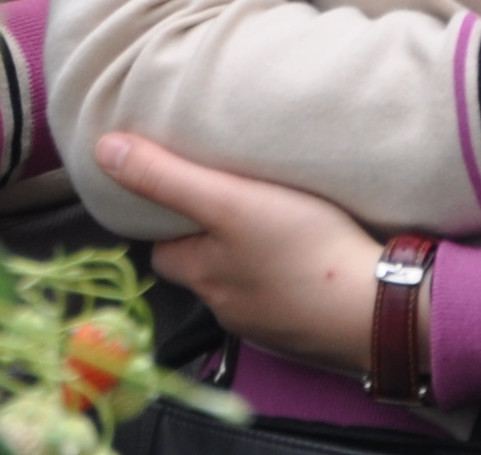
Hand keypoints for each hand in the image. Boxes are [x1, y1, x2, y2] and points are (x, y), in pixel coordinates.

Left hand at [93, 131, 382, 372]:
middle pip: (201, 269)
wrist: (378, 309)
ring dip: (249, 259)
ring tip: (272, 222)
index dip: (168, 217)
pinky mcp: (307, 331)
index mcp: (202, 276)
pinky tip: (307, 258)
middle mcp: (227, 308)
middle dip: (209, 239)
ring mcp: (268, 325)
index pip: (162, 247)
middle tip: (232, 199)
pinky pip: (282, 301)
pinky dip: (285, 280)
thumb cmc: (302, 248)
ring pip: (242, 285)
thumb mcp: (228, 200)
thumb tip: (102, 150)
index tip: (186, 188)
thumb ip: (166, 177)